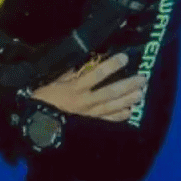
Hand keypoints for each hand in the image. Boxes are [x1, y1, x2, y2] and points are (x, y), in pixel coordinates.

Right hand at [31, 53, 145, 121]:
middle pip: (110, 93)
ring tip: (141, 92)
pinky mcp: (89, 122)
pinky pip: (107, 120)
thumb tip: (89, 61)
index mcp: (74, 88)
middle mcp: (84, 101)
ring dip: (128, 100)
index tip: (124, 58)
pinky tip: (130, 111)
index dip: (111, 66)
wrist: (38, 117)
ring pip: (112, 107)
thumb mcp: (55, 79)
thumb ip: (72, 72)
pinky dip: (120, 116)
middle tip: (142, 78)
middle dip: (128, 85)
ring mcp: (88, 113)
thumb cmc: (45, 94)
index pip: (96, 75)